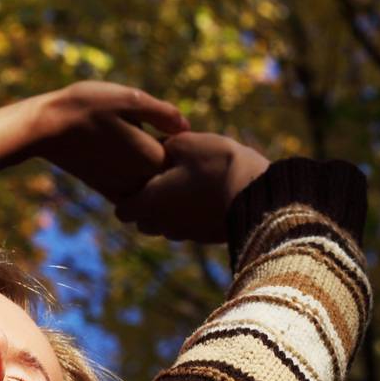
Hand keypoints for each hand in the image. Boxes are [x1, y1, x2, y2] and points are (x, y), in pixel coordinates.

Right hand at [0, 81, 188, 202]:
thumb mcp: (129, 99)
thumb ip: (162, 113)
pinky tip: (133, 163)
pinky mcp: (108, 191)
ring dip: (159, 178)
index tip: (184, 133)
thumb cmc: (87, 107)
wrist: (45, 129)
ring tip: (146, 150)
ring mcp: (124, 190)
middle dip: (177, 165)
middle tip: (167, 144)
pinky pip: (136, 195)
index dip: (189, 145)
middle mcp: (140, 181)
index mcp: (152, 157)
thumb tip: (188, 127)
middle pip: (173, 178)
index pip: (186, 158)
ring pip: (154, 188)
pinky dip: (141, 186)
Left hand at [112, 131, 271, 243]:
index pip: (122, 211)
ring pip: (167, 225)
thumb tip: (155, 147)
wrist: (257, 193)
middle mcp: (163, 225)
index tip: (139, 177)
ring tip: (188, 184)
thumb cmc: (217, 165)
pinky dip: (192, 214)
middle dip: (148, 203)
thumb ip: (162, 146)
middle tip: (164, 178)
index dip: (127, 194)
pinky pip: (189, 227)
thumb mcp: (186, 143)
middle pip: (143, 221)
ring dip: (171, 210)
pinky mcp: (206, 237)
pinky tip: (207, 194)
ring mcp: (185, 234)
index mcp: (150, 204)